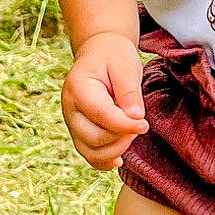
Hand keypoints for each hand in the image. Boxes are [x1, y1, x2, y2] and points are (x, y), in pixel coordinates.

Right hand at [61, 32, 148, 170]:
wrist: (99, 53)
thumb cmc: (113, 57)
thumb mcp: (125, 65)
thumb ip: (129, 91)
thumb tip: (135, 117)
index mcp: (78, 87)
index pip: (100, 115)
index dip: (124, 125)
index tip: (144, 124)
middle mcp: (69, 108)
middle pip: (93, 137)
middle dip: (121, 138)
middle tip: (140, 124)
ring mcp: (71, 122)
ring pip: (89, 151)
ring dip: (115, 151)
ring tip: (131, 134)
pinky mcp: (78, 132)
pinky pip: (87, 155)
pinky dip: (104, 161)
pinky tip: (120, 158)